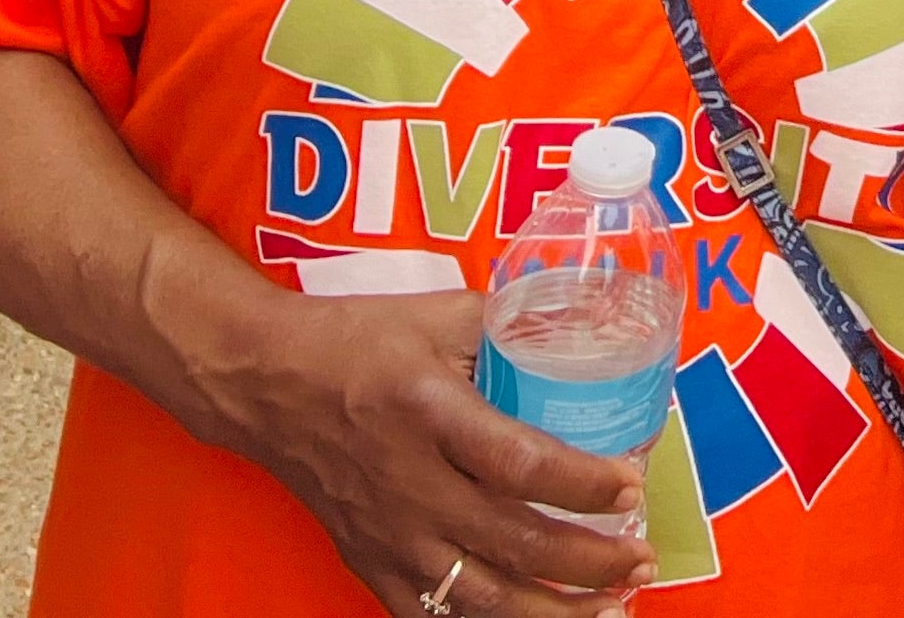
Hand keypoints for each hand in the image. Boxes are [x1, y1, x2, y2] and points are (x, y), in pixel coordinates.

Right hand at [186, 286, 654, 614]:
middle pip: (512, 541)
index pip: (518, 462)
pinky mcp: (368, 561)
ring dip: (551, 611)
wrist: (264, 382)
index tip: (630, 487)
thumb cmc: (355, 342)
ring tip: (608, 610)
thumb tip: (583, 332)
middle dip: (588, 561)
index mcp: (430, 412)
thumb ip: (509, 326)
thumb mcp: (436, 315)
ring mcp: (387, 532)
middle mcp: (410, 482)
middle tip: (639, 559)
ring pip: (478, 596)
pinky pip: (431, 613)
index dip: (581, 483)